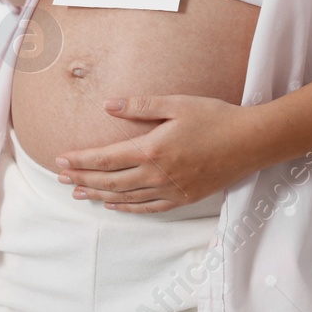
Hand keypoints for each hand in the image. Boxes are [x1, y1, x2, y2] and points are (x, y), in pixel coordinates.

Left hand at [54, 95, 262, 212]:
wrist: (251, 142)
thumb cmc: (215, 117)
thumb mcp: (177, 104)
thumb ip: (140, 106)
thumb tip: (107, 105)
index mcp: (152, 150)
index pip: (106, 159)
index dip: (81, 161)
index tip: (61, 161)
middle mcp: (157, 175)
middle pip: (110, 182)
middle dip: (83, 179)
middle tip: (61, 179)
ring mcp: (171, 190)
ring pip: (126, 198)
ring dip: (99, 196)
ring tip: (79, 194)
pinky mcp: (184, 198)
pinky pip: (149, 208)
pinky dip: (127, 208)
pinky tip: (114, 206)